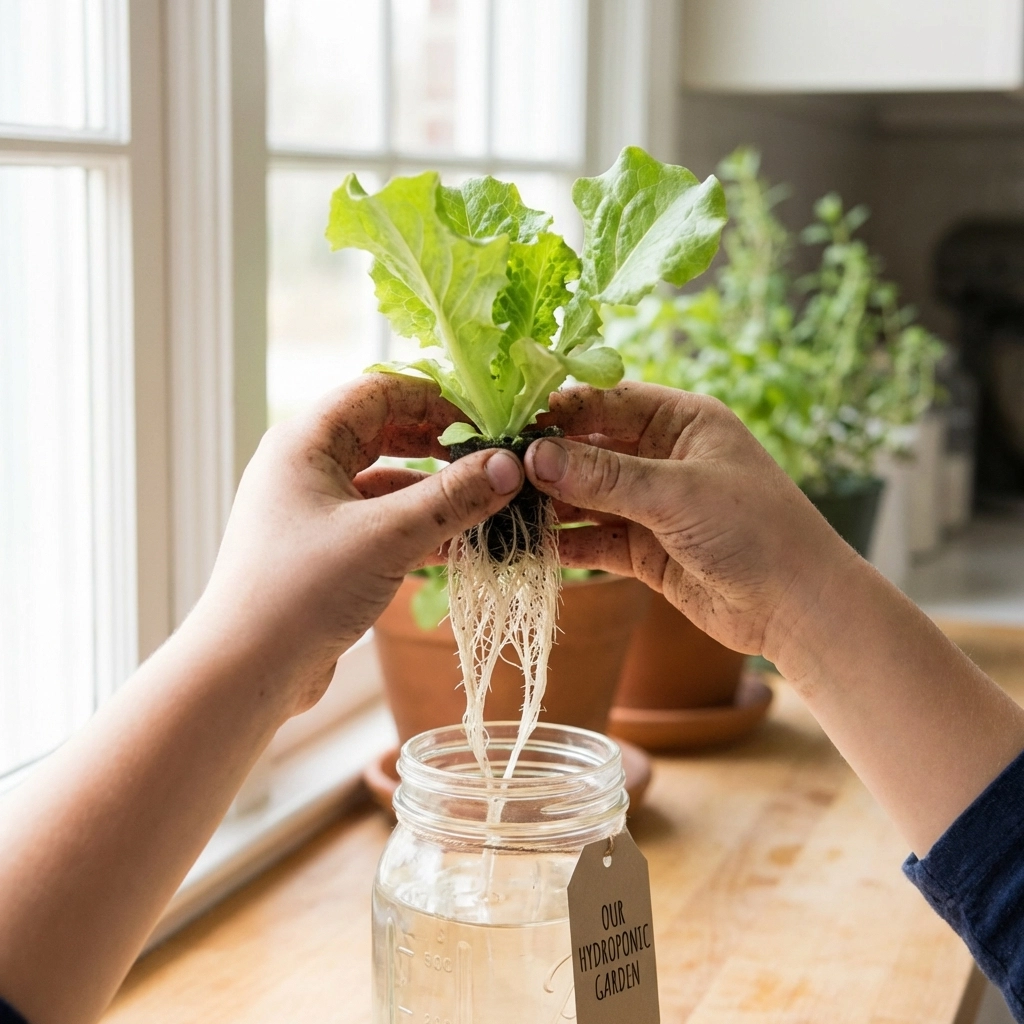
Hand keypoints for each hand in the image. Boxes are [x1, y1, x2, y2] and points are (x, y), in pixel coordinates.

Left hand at [195, 373, 522, 713]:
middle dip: (440, 446)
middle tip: (491, 462)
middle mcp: (306, 467)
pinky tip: (462, 546)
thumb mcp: (385, 538)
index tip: (484, 424)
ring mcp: (314, 511)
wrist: (244, 673)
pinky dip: (420, 529)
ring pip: (387, 484)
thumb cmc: (300, 592)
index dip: (435, 400)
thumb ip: (452, 499)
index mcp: (305, 442)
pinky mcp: (325, 551)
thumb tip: (510, 466)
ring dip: (436, 494)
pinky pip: (382, 524)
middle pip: (385, 433)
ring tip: (488, 508)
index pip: (379, 391)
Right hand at [527, 381, 855, 678]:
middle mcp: (661, 456)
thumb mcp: (677, 494)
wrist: (797, 607)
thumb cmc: (755, 530)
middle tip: (494, 470)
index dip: (558, 411)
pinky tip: (526, 546)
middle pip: (589, 448)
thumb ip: (604, 477)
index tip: (509, 425)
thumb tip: (535, 456)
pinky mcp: (644, 548)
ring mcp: (651, 504)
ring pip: (586, 496)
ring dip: (548, 504)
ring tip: (500, 509)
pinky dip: (563, 542)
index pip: (606, 401)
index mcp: (681, 421)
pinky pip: (593, 537)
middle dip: (546, 461)